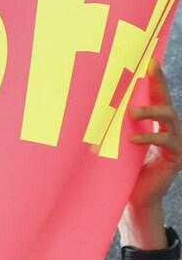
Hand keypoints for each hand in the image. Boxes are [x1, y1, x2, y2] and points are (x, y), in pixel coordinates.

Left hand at [126, 59, 180, 216]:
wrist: (135, 200)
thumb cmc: (123, 172)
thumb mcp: (116, 146)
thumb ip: (113, 129)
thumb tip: (87, 111)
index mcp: (154, 124)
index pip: (155, 95)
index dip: (153, 78)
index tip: (148, 59)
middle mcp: (168, 128)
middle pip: (165, 99)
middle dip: (158, 81)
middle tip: (148, 68)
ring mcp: (175, 141)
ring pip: (169, 116)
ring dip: (150, 110)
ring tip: (132, 112)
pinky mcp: (175, 155)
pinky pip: (166, 140)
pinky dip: (149, 137)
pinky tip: (133, 140)